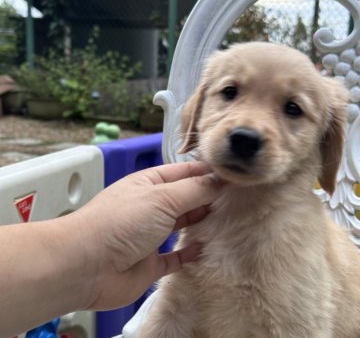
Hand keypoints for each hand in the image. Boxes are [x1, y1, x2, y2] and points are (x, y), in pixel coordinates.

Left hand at [77, 162, 222, 309]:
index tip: (233, 174)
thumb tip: (221, 178)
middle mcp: (150, 207)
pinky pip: (174, 256)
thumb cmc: (120, 222)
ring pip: (181, 226)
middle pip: (185, 198)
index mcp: (149, 184)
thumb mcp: (162, 198)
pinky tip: (203, 249)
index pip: (184, 172)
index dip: (208, 172)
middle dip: (208, 197)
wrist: (87, 265)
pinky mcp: (149, 262)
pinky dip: (188, 253)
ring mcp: (149, 234)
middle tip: (237, 199)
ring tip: (227, 220)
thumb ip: (195, 189)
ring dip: (200, 223)